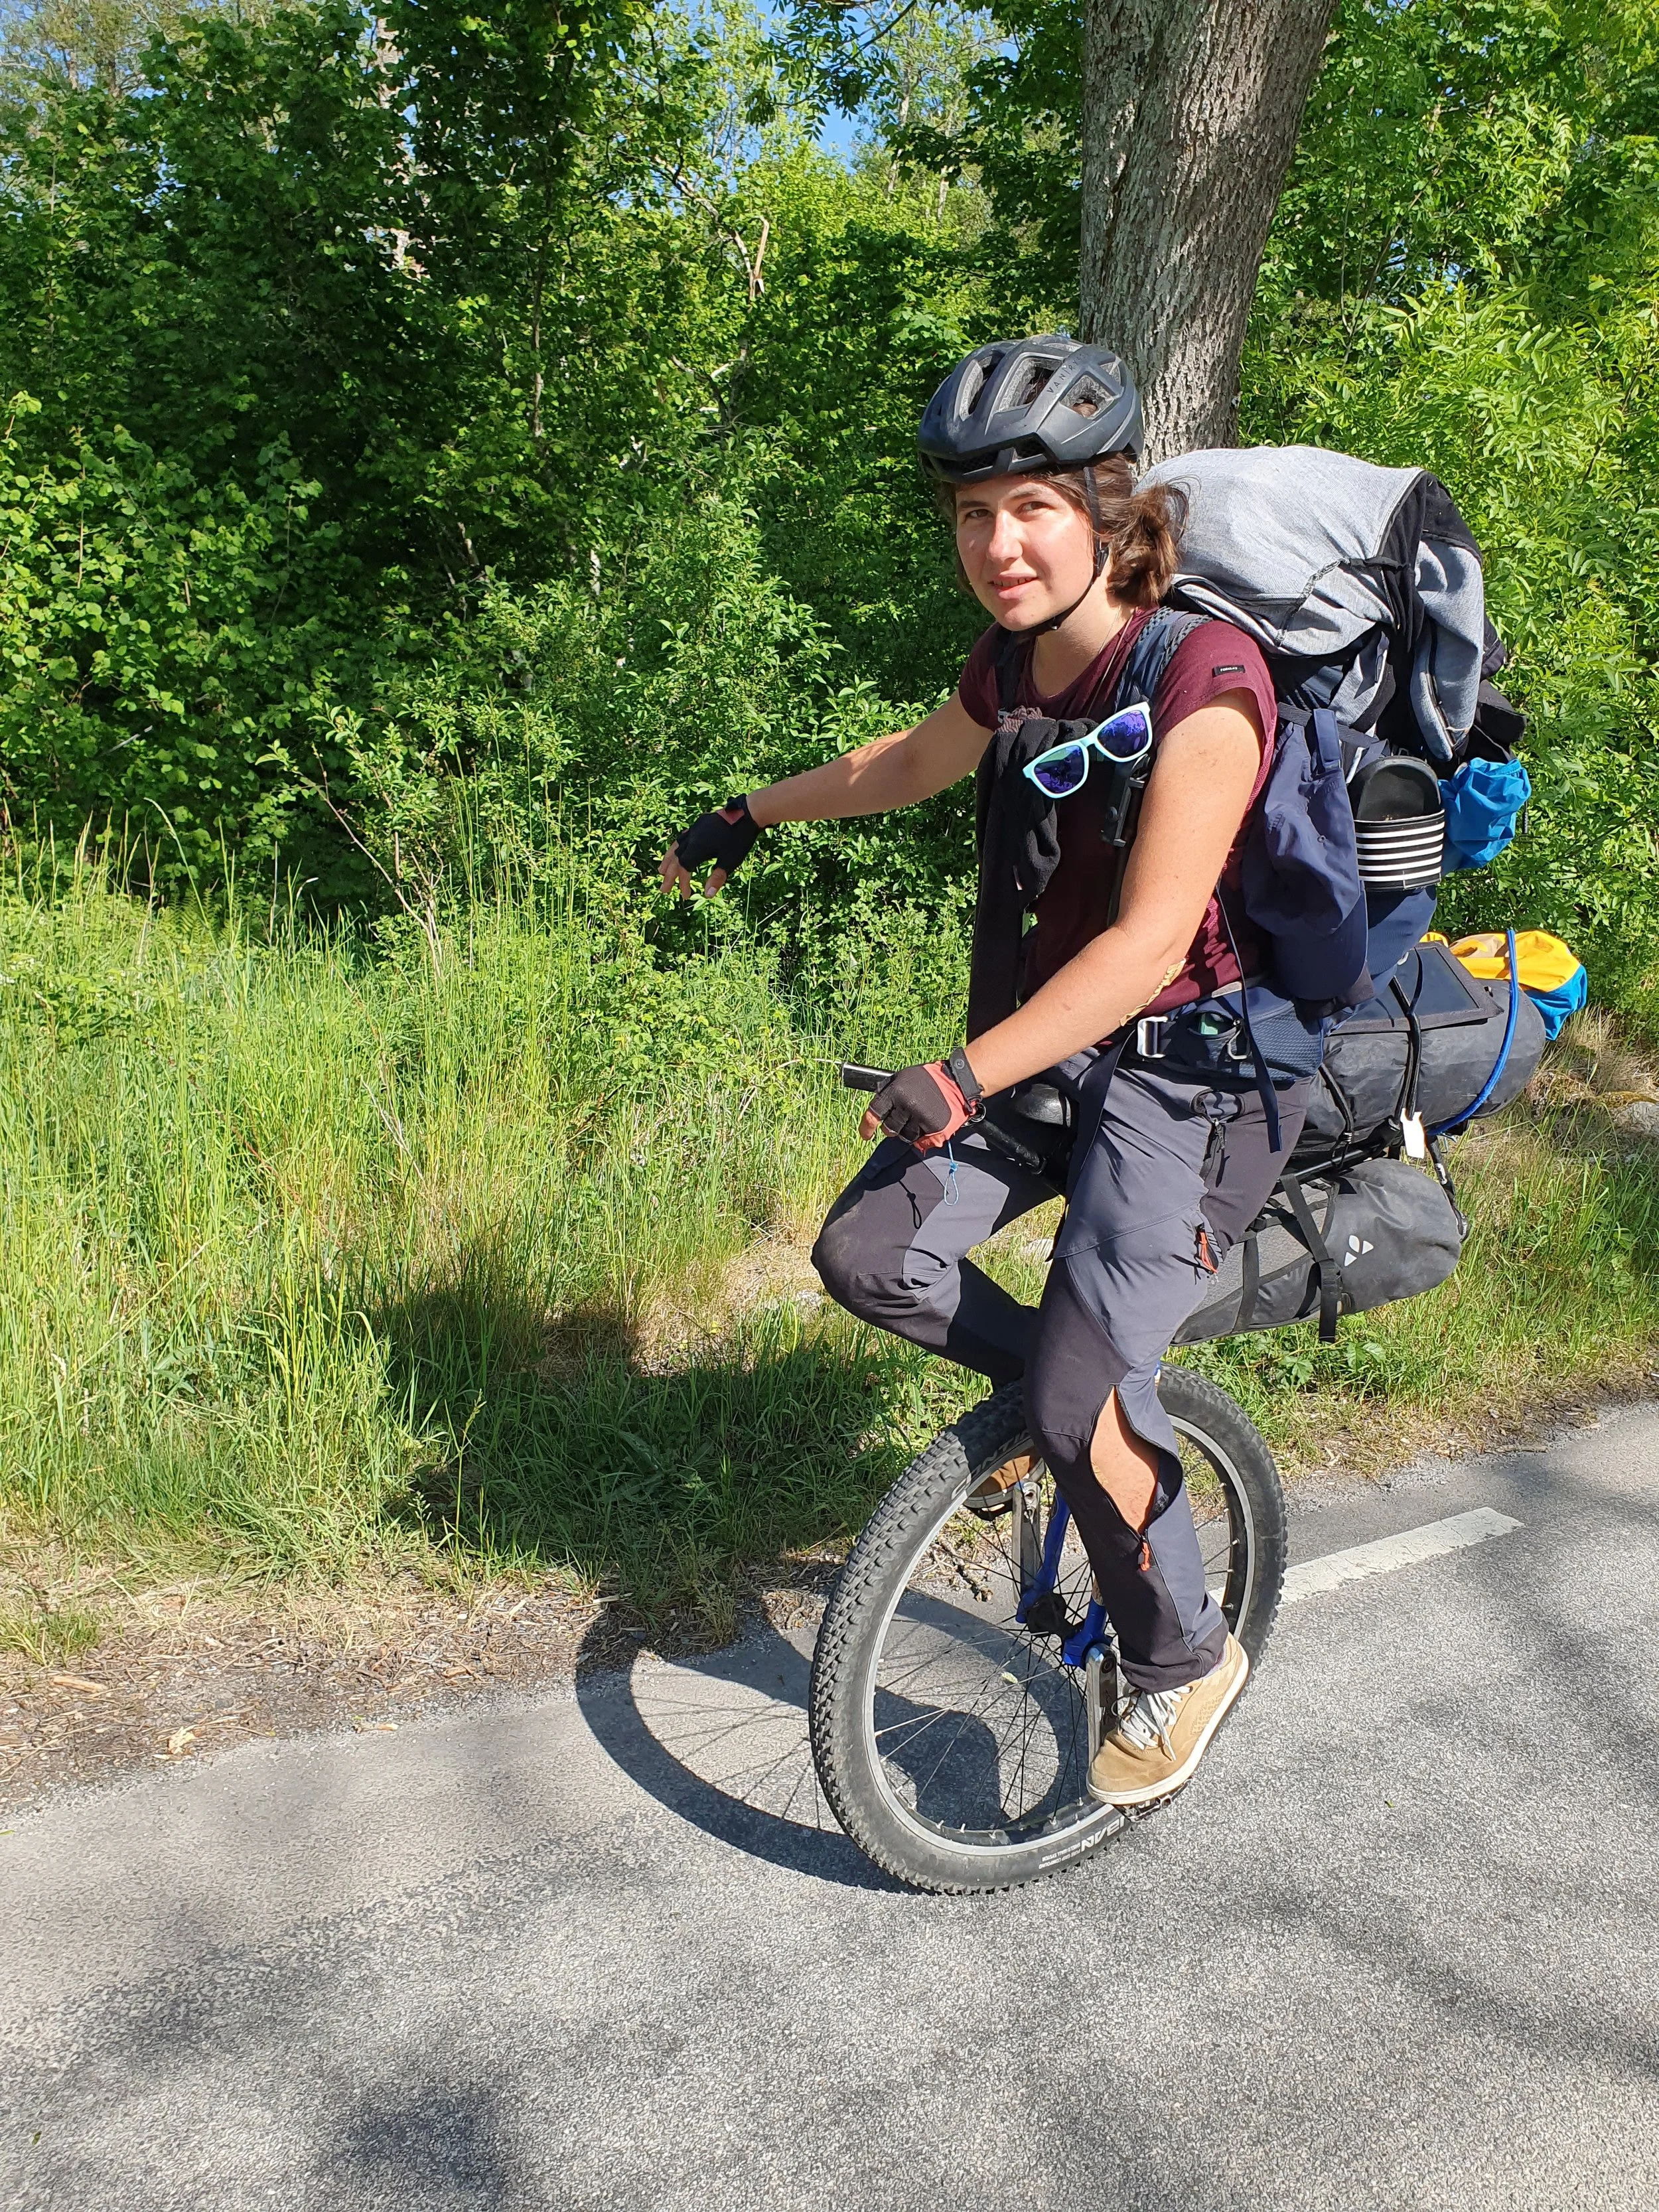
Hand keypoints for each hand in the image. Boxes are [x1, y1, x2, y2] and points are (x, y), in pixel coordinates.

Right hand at [660, 796, 761, 898]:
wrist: (747, 813)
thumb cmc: (740, 839)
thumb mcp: (730, 861)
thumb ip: (718, 878)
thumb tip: (707, 895)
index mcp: (697, 848)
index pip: (684, 868)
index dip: (682, 883)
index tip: (686, 896)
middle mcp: (692, 837)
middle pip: (676, 858)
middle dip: (669, 875)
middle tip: (663, 889)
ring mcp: (695, 829)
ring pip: (676, 846)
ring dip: (668, 859)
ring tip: (662, 870)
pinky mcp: (700, 823)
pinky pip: (683, 837)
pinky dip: (677, 846)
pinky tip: (679, 849)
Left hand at [859, 1052, 981, 1151]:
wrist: (957, 1082)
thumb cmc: (929, 1078)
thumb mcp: (903, 1077)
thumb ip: (889, 1093)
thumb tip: (875, 1108)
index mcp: (896, 1092)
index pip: (874, 1114)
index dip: (866, 1127)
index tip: (865, 1135)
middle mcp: (907, 1106)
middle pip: (889, 1129)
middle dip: (892, 1127)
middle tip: (902, 1119)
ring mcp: (921, 1118)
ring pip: (905, 1137)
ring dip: (908, 1131)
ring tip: (918, 1118)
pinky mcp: (934, 1128)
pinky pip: (921, 1141)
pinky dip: (922, 1136)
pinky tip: (927, 1124)